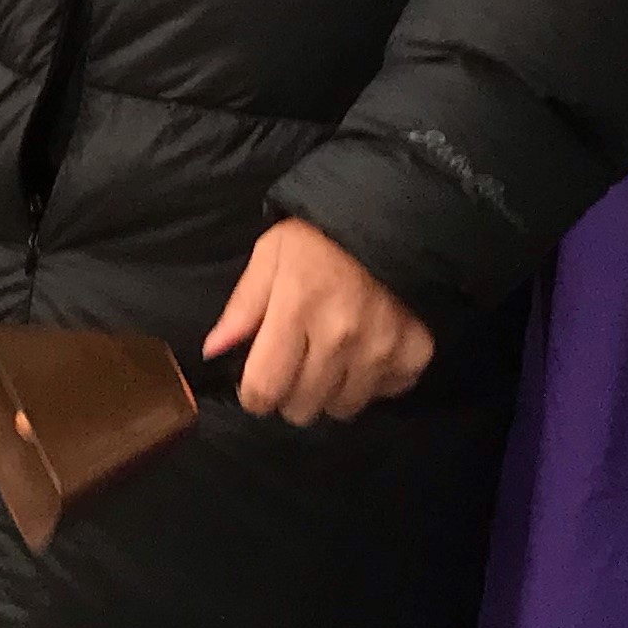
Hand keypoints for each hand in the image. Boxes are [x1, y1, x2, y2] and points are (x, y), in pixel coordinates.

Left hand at [203, 219, 432, 424]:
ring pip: (342, 409)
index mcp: (296, 308)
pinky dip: (370, 383)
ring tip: (328, 359)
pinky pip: (383, 395)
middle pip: (303, 407)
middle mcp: (340, 337)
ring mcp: (381, 350)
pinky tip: (363, 353)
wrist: (391, 218)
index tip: (254, 387)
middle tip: (292, 368)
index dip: (253, 396)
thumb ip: (243, 306)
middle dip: (289, 396)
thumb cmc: (319, 236)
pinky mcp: (413, 355)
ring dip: (329, 393)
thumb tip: (213, 351)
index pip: (265, 386)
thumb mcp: (270, 255)